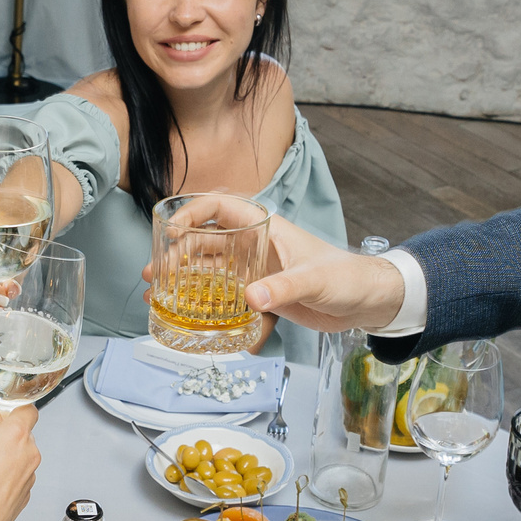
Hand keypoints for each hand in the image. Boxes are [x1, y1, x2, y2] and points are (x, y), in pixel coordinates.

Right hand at [0, 403, 38, 520]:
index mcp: (15, 434)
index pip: (28, 410)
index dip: (15, 410)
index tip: (1, 413)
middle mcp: (29, 451)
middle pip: (24, 433)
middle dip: (6, 435)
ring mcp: (30, 472)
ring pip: (22, 454)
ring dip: (8, 456)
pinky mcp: (28, 490)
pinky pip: (20, 473)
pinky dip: (9, 474)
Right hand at [140, 195, 402, 332]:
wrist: (366, 302)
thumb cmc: (347, 278)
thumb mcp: (315, 280)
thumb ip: (284, 287)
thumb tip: (251, 297)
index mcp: (266, 227)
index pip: (220, 207)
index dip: (191, 213)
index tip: (172, 231)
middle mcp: (255, 245)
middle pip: (205, 241)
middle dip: (176, 254)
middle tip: (154, 273)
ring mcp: (254, 269)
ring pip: (209, 269)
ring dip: (182, 279)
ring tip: (157, 294)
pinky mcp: (259, 292)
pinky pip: (222, 293)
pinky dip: (202, 301)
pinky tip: (185, 313)